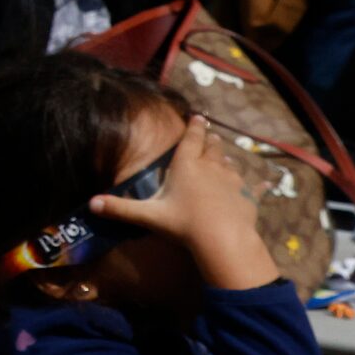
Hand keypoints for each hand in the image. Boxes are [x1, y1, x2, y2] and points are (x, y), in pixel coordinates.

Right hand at [87, 115, 273, 289]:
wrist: (223, 239)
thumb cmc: (183, 223)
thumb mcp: (149, 216)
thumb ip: (120, 209)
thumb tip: (90, 204)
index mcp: (186, 165)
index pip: (191, 139)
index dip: (194, 127)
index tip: (198, 116)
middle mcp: (210, 167)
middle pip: (212, 147)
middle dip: (210, 140)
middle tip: (210, 135)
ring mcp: (232, 181)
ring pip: (230, 163)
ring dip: (226, 158)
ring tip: (225, 156)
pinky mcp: (247, 196)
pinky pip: (253, 186)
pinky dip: (256, 184)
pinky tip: (264, 183)